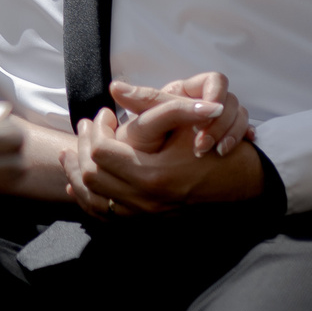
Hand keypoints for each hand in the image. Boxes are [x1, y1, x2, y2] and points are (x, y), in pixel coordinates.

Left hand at [62, 90, 264, 216]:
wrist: (239, 184)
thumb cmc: (212, 148)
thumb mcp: (185, 121)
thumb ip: (151, 103)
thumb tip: (115, 87)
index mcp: (152, 176)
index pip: (101, 152)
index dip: (97, 129)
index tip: (103, 115)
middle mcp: (145, 202)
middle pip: (90, 175)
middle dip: (82, 148)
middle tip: (87, 128)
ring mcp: (144, 216)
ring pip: (92, 199)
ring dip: (77, 174)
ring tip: (72, 153)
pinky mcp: (144, 223)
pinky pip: (103, 216)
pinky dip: (87, 197)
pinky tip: (78, 182)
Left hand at [114, 73, 252, 156]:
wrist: (159, 168)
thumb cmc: (151, 138)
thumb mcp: (148, 120)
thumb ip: (142, 103)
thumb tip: (115, 87)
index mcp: (189, 91)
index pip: (216, 80)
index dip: (215, 98)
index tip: (199, 122)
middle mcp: (207, 101)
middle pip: (231, 100)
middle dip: (222, 123)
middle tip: (204, 145)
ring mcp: (221, 118)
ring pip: (241, 115)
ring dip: (232, 133)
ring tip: (217, 152)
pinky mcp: (230, 134)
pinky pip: (246, 131)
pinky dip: (242, 139)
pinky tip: (231, 152)